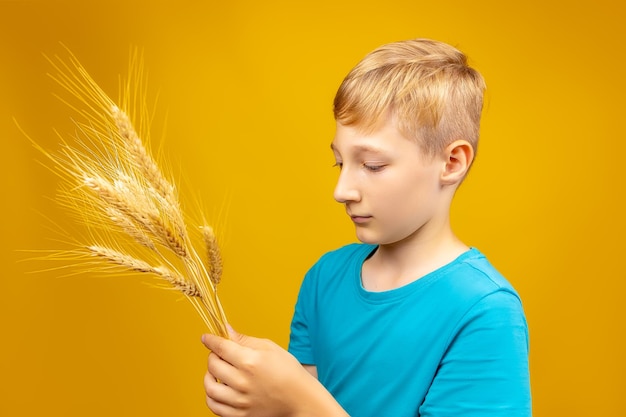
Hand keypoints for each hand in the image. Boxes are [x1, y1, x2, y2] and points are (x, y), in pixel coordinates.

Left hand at [201, 327, 347, 416]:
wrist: (300, 399)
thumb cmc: (288, 371)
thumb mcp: (270, 348)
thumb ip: (245, 340)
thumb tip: (226, 330)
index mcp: (251, 362)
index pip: (221, 347)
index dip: (211, 340)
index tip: (207, 338)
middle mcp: (243, 382)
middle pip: (213, 365)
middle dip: (213, 355)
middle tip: (219, 354)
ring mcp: (241, 401)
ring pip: (209, 387)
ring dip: (209, 376)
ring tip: (216, 372)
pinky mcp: (241, 415)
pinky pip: (214, 406)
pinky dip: (211, 396)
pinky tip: (219, 388)